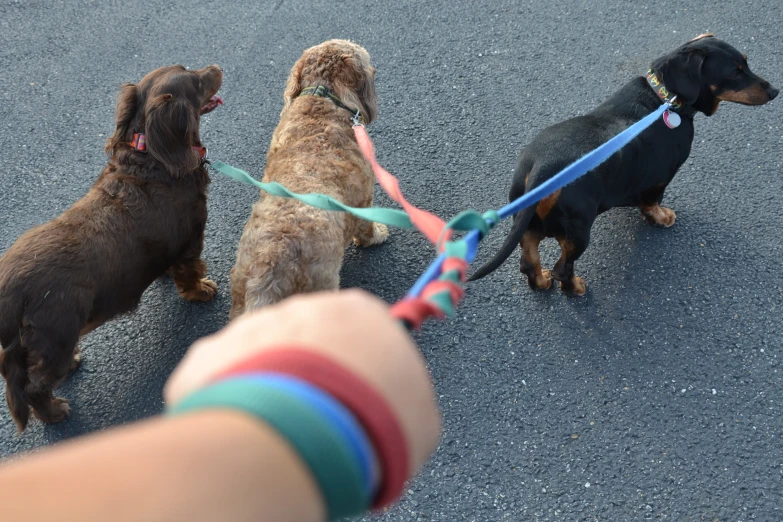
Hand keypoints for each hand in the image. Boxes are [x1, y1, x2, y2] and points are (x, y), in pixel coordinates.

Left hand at [165, 289, 441, 477]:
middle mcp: (303, 309)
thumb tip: (394, 410)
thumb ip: (404, 399)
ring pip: (264, 361)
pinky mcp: (209, 354)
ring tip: (286, 433)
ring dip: (273, 391)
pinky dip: (232, 405)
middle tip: (322, 424)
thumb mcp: (417, 418)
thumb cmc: (368, 424)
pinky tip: (249, 432)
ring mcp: (253, 328)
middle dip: (313, 380)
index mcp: (361, 313)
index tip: (360, 408)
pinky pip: (221, 381)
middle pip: (310, 345)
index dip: (361, 376)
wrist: (299, 435)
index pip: (362, 336)